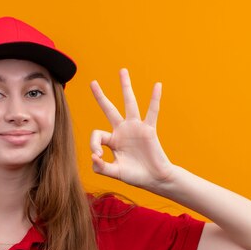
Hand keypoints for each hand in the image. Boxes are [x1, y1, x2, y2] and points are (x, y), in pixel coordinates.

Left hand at [90, 68, 175, 189]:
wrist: (154, 179)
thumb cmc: (135, 175)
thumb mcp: (115, 172)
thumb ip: (102, 167)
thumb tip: (93, 157)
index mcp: (112, 140)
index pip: (97, 134)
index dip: (93, 144)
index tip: (98, 156)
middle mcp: (122, 130)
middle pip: (109, 109)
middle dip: (101, 96)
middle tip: (92, 82)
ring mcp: (135, 128)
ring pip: (129, 103)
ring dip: (125, 87)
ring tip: (122, 71)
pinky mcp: (149, 129)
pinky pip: (152, 111)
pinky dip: (155, 99)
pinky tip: (157, 85)